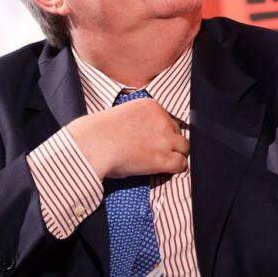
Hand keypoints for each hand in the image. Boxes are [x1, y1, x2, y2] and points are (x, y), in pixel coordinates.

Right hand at [66, 98, 188, 179]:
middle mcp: (162, 119)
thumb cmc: (99, 132)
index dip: (163, 131)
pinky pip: (181, 164)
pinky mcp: (163, 158)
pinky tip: (167, 171)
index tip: (155, 139)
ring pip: (184, 147)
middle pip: (177, 131)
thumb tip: (143, 133)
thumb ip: (139, 119)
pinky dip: (176, 168)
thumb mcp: (123, 114)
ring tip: (165, 162)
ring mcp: (165, 138)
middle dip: (170, 141)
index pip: (168, 118)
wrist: (93, 144)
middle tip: (158, 151)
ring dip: (176, 154)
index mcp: (151, 106)